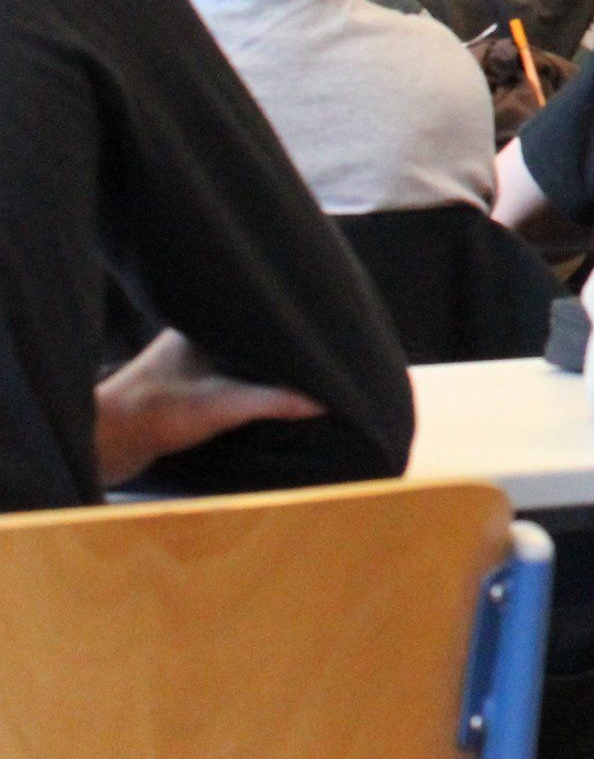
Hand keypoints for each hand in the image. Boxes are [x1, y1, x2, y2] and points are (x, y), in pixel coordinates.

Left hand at [94, 330, 321, 484]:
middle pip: (246, 338)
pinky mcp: (180, 392)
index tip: (315, 328)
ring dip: (259, 371)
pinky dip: (244, 389)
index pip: (250, 313)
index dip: (282, 321)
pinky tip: (263, 398)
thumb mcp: (223, 405)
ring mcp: (184, 365)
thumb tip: (323, 401)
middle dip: (275, 349)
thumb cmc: (155, 412)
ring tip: (297, 376)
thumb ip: (274, 401)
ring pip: (234, 361)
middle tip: (314, 355)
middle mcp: (191, 339)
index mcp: (198, 324)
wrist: (104, 445)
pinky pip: (224, 382)